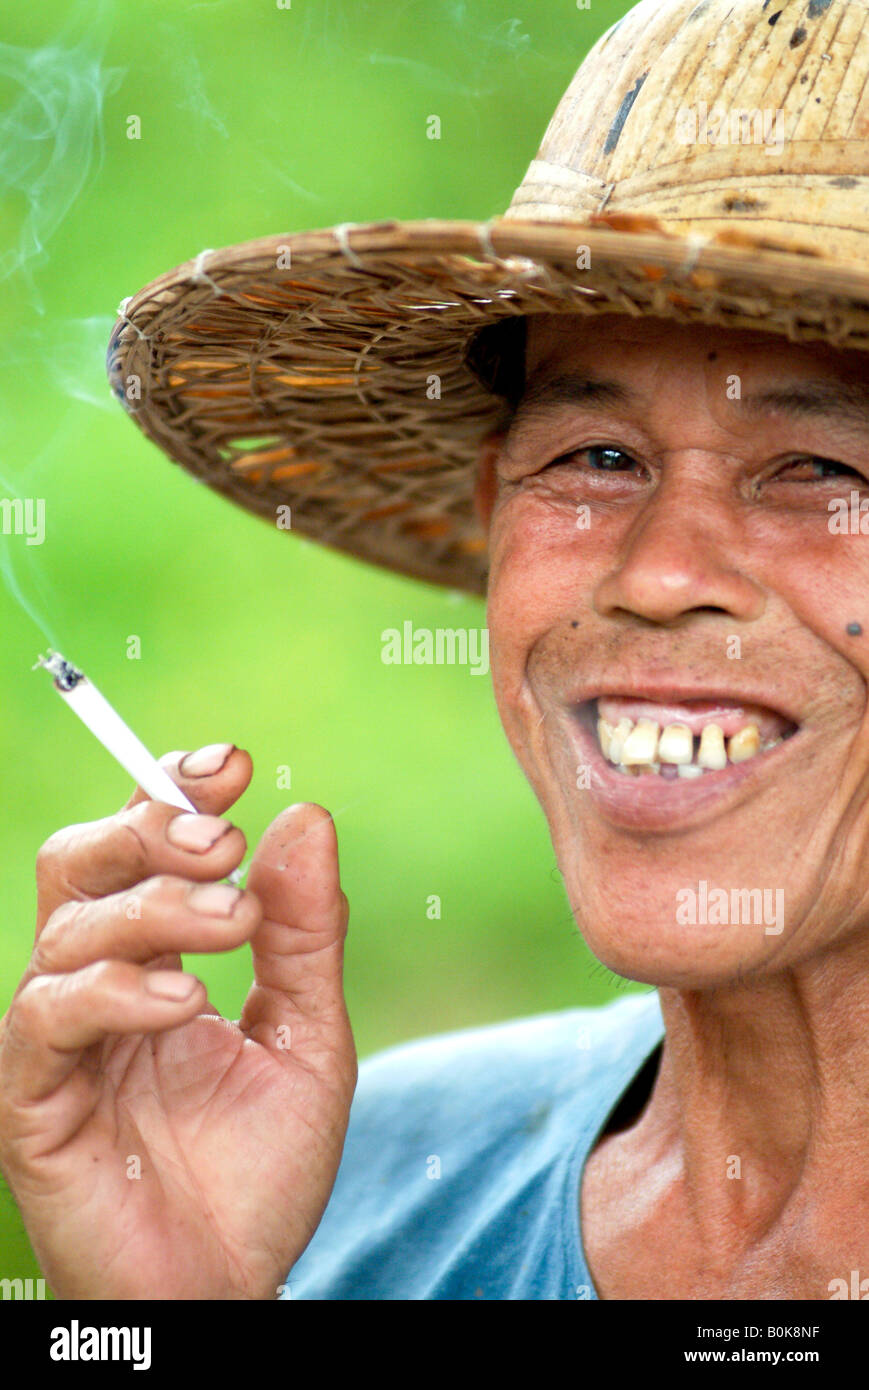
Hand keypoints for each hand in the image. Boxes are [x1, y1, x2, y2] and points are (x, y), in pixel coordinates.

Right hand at [0, 746, 355, 1298]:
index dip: (172, 792)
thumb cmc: (260, 1167)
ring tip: (231, 927)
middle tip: (223, 845)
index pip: (139, 846)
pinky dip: (116, 993)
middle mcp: (97, 984)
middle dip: (150, 832)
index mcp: (153, 956)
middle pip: (81, 861)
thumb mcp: (308, 1035)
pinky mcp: (32, 1101)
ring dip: (154, 910)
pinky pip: (47, 1017)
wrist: (232, 1285)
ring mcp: (58, 1041)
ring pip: (68, 928)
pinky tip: (187, 1001)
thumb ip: (304, 931)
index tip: (233, 765)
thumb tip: (304, 814)